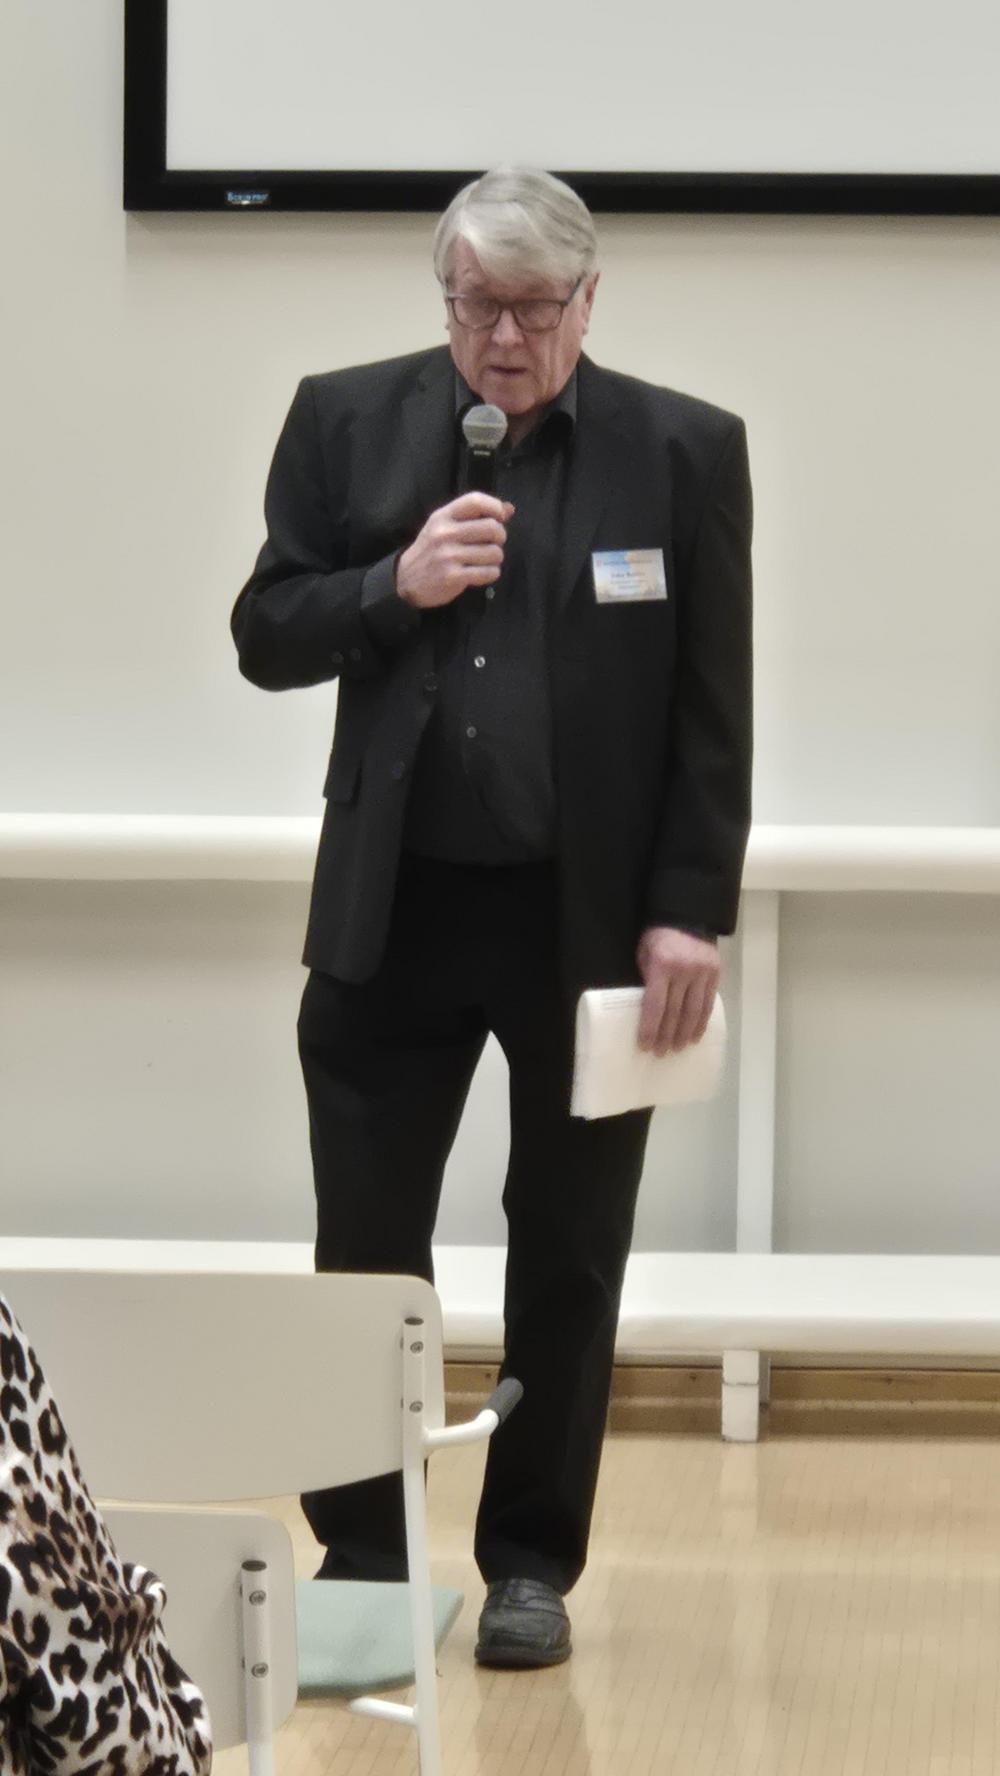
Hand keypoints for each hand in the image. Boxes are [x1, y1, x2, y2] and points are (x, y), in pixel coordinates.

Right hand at [396, 492, 514, 610]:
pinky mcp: (453, 576)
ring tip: (486, 560)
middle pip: (491, 528)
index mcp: (443, 516)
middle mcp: (445, 533)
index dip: (495, 507)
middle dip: (500, 537)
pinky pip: (488, 572)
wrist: (406, 579)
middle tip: (494, 543)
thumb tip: (509, 509)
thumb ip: (475, 516)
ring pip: (494, 552)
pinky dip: (491, 573)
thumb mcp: (445, 526)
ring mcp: (448, 555)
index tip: (500, 517)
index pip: (475, 501)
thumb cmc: (431, 550)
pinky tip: (482, 573)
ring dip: (496, 558)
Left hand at [636, 926, 719, 1054]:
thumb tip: (647, 1010)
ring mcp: (702, 973)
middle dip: (666, 1035)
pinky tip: (695, 1036)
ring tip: (677, 1049)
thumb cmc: (658, 937)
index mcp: (662, 965)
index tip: (645, 1045)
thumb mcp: (644, 953)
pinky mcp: (715, 974)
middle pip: (674, 1012)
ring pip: (693, 1011)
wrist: (687, 916)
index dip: (650, 1028)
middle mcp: (684, 971)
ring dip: (684, 1033)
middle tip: (660, 1053)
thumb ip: (646, 979)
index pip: (655, 1004)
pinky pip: (708, 1003)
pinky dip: (701, 1022)